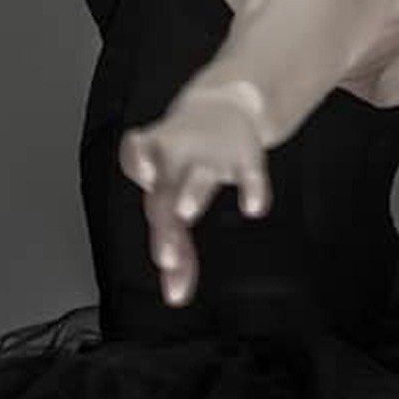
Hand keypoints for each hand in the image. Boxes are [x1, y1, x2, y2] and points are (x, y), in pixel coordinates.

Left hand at [118, 80, 271, 306]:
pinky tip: (253, 207)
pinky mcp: (244, 152)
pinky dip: (252, 188)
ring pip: (199, 175)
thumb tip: (176, 295)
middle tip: (165, 258)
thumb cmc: (187, 154)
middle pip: (166, 191)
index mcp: (157, 168)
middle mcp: (179, 160)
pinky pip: (250, 171)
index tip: (156, 240)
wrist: (222, 103)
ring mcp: (210, 155)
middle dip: (164, 223)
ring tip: (187, 212)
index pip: (146, 187)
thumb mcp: (176, 190)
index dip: (148, 204)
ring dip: (191, 192)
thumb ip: (179, 245)